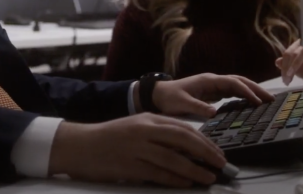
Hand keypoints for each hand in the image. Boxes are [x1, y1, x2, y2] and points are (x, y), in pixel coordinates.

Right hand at [49, 113, 225, 186]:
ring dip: (195, 170)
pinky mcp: (130, 166)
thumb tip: (189, 148)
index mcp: (148, 119)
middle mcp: (144, 131)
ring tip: (209, 177)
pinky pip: (159, 173)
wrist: (80, 145)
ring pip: (174, 159)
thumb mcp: (136, 127)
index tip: (218, 151)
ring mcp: (137, 148)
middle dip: (206, 153)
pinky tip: (187, 183)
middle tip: (221, 164)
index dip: (205, 141)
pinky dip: (175, 179)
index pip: (183, 128)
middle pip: (183, 140)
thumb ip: (159, 133)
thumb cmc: (110, 138)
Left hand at [149, 73, 274, 117]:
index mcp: (208, 81)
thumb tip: (214, 113)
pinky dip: (243, 96)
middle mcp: (213, 81)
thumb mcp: (182, 104)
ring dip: (252, 91)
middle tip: (271, 99)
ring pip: (237, 86)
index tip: (257, 101)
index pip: (232, 83)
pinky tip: (251, 104)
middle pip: (239, 81)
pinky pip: (232, 92)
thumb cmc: (169, 98)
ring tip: (266, 101)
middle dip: (255, 89)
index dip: (246, 91)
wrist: (158, 94)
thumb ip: (197, 107)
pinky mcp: (212, 92)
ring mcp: (213, 86)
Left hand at [275, 39, 302, 84]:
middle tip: (286, 80)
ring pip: (301, 51)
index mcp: (297, 49)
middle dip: (287, 66)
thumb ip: (288, 66)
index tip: (284, 78)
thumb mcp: (299, 70)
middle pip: (292, 52)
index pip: (287, 53)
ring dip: (295, 64)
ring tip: (292, 76)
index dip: (284, 65)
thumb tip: (277, 62)